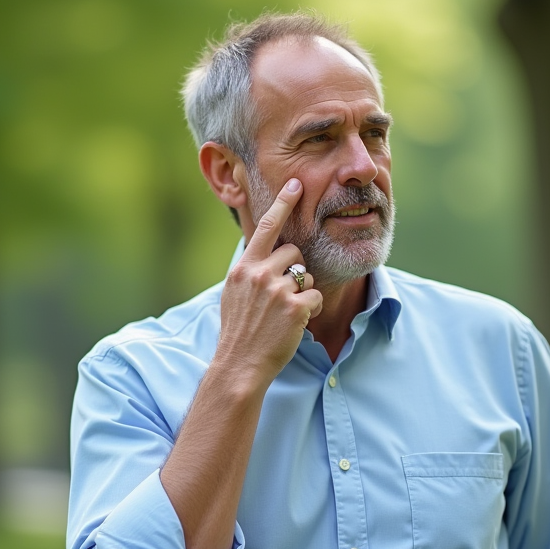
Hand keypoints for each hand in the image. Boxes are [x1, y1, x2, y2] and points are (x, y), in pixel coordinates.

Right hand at [216, 178, 323, 383]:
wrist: (239, 365)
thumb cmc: (239, 331)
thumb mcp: (234, 294)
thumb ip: (249, 271)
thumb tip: (263, 251)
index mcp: (243, 268)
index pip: (265, 227)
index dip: (283, 203)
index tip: (296, 184)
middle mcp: (258, 274)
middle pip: (294, 253)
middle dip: (295, 270)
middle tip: (281, 296)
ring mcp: (276, 290)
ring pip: (307, 276)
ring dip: (303, 293)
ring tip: (284, 313)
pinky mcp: (294, 308)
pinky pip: (315, 297)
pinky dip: (310, 311)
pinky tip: (295, 323)